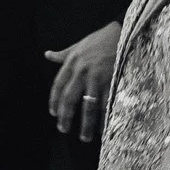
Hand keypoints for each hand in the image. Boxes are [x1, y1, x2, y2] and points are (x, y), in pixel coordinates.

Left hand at [45, 21, 122, 142]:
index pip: (58, 86)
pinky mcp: (112, 81)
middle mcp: (81, 71)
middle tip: (64, 129)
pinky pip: (107, 103)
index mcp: (72, 63)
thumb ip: (63, 54)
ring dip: (87, 123)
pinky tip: (104, 128)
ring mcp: (97, 78)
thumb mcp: (78, 45)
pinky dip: (105, 117)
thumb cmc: (100, 39)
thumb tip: (47, 54)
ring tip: (85, 137)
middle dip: (66, 116)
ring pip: (88, 106)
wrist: (121, 32)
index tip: (54, 114)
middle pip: (70, 99)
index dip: (55, 102)